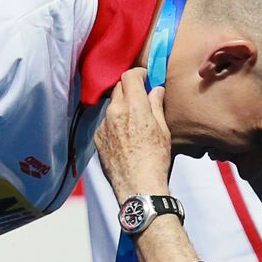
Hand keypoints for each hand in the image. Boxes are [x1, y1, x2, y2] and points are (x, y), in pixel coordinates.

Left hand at [95, 68, 171, 198]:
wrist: (138, 187)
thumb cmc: (156, 160)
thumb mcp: (163, 130)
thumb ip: (156, 106)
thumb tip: (155, 90)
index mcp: (134, 107)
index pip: (129, 76)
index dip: (138, 74)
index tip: (145, 78)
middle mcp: (115, 112)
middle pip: (119, 88)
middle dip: (130, 89)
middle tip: (141, 99)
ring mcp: (103, 126)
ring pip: (111, 106)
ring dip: (121, 107)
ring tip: (133, 123)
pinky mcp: (97, 139)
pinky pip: (105, 123)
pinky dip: (114, 124)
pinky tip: (125, 138)